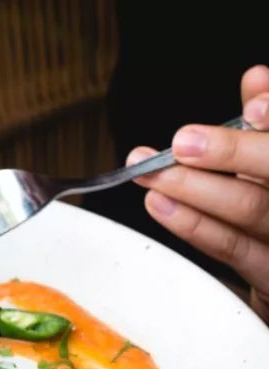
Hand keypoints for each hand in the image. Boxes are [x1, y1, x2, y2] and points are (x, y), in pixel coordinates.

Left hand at [127, 65, 268, 322]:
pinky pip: (231, 248)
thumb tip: (255, 78)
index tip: (254, 106)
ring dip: (195, 188)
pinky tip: (163, 205)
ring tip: (153, 172)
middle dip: (231, 153)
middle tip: (182, 141)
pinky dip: (194, 225)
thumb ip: (266, 121)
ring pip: (250, 209)